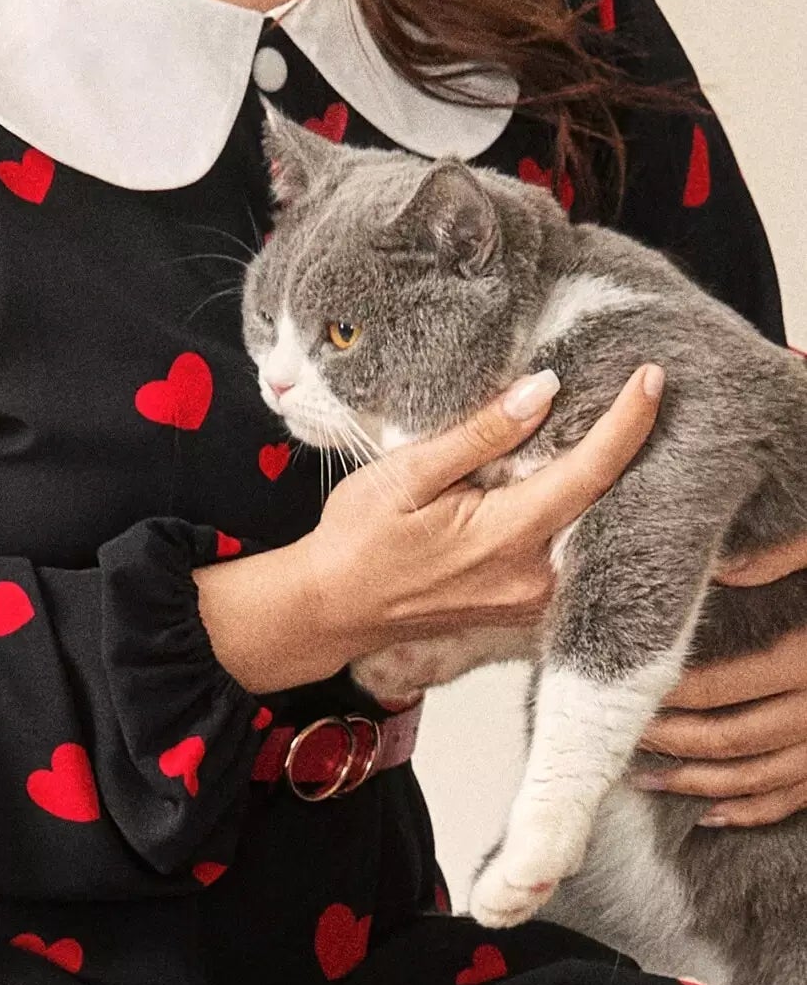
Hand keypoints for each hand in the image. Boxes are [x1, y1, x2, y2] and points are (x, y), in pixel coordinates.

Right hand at [300, 362, 665, 664]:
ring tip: (623, 423)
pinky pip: (575, 552)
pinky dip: (586, 512)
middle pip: (609, 504)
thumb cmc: (357, 540)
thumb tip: (544, 390)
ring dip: (612, 480)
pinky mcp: (527, 607)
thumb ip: (479, 436)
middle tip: (648, 387)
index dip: (628, 422)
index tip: (651, 376)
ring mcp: (534, 600)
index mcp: (507, 538)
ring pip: (596, 530)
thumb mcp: (407, 475)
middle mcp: (535, 578)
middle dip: (634, 446)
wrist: (333, 608)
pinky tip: (581, 475)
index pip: (590, 472)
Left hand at [635, 531, 806, 825]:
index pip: (722, 687)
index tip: (630, 689)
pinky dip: (750, 812)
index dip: (671, 694)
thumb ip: (783, 556)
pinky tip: (709, 813)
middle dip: (672, 742)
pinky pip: (792, 800)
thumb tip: (718, 566)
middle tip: (624, 734)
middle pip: (731, 739)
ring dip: (696, 784)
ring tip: (646, 778)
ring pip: (756, 778)